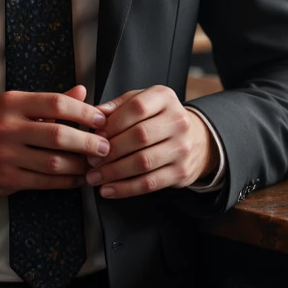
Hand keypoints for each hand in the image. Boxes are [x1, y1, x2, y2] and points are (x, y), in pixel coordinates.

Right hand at [0, 84, 109, 200]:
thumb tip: (82, 91)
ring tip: (94, 164)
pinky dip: (66, 181)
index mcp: (12, 103)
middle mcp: (7, 127)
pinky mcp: (7, 178)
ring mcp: (6, 155)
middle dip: (88, 142)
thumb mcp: (15, 107)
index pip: (56, 103)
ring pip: (54, 162)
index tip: (100, 120)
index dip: (83, 112)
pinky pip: (45, 182)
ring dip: (80, 165)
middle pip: (58, 135)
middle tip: (105, 146)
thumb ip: (50, 101)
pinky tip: (77, 178)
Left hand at [84, 85, 212, 198]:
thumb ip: (118, 106)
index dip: (113, 123)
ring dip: (114, 172)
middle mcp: (178, 121)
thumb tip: (94, 114)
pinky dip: (125, 188)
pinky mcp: (181, 171)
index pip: (137, 107)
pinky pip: (150, 183)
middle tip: (91, 160)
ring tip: (95, 176)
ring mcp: (181, 147)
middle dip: (110, 150)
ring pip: (143, 162)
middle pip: (139, 136)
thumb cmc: (159, 119)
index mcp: (165, 98)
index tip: (95, 135)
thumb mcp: (141, 102)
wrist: (196, 139)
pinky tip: (109, 189)